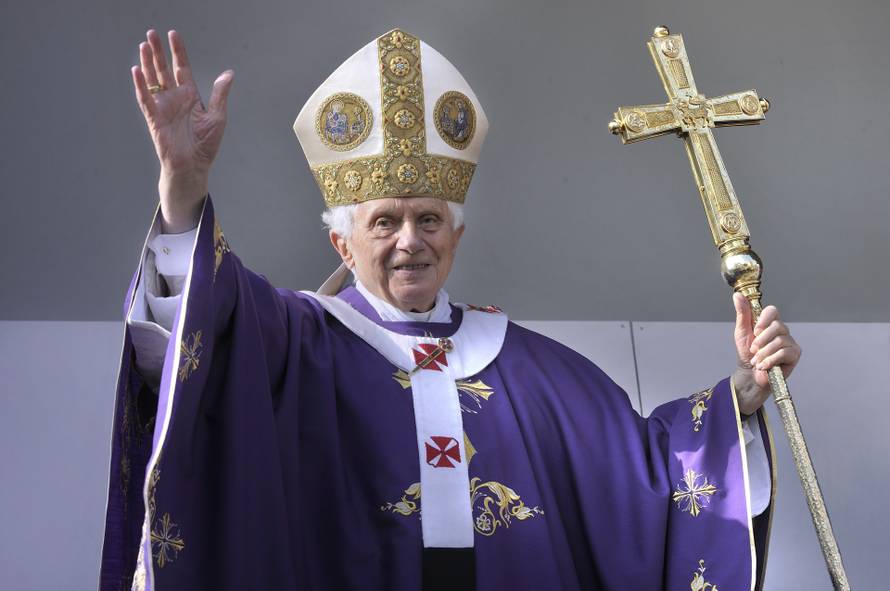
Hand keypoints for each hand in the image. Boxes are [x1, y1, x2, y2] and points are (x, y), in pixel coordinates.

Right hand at [131, 29, 233, 231]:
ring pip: (153, 80)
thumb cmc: (205, 145)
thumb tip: (229, 73)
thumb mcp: (217, 116)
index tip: (173, 34)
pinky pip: (146, 99)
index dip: (178, 52)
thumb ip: (220, 94)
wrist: (194, 167)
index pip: (182, 68)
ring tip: (144, 45)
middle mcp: (174, 98)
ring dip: (148, 63)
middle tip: (151, 33)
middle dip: (158, 52)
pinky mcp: (155, 119)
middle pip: (164, 70)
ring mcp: (163, 107)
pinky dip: (141, 85)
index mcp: (189, 96)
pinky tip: (137, 70)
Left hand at [731, 292, 801, 415]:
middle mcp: (782, 330)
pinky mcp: (794, 354)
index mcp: (770, 323)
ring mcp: (790, 342)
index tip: (755, 330)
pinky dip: (770, 360)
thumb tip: (738, 295)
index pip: (772, 311)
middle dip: (761, 340)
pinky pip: (784, 352)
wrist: (750, 374)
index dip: (764, 319)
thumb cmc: (747, 353)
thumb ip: (742, 313)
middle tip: (753, 350)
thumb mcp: (742, 332)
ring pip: (779, 341)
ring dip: (764, 353)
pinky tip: (764, 366)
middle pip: (777, 326)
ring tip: (757, 360)